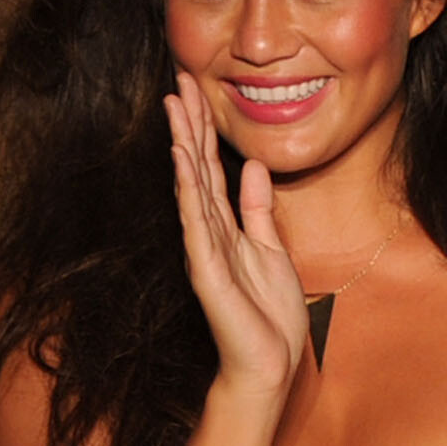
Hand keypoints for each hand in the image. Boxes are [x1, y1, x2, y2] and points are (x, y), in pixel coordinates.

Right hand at [165, 73, 308, 400]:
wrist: (268, 366)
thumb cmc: (269, 317)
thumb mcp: (271, 250)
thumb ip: (259, 210)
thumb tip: (254, 168)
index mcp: (226, 227)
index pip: (211, 167)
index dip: (204, 127)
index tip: (195, 88)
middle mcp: (209, 233)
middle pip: (197, 167)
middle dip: (189, 123)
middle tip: (179, 80)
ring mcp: (204, 250)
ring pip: (191, 186)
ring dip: (184, 144)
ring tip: (175, 106)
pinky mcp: (207, 270)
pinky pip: (196, 222)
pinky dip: (188, 189)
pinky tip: (183, 159)